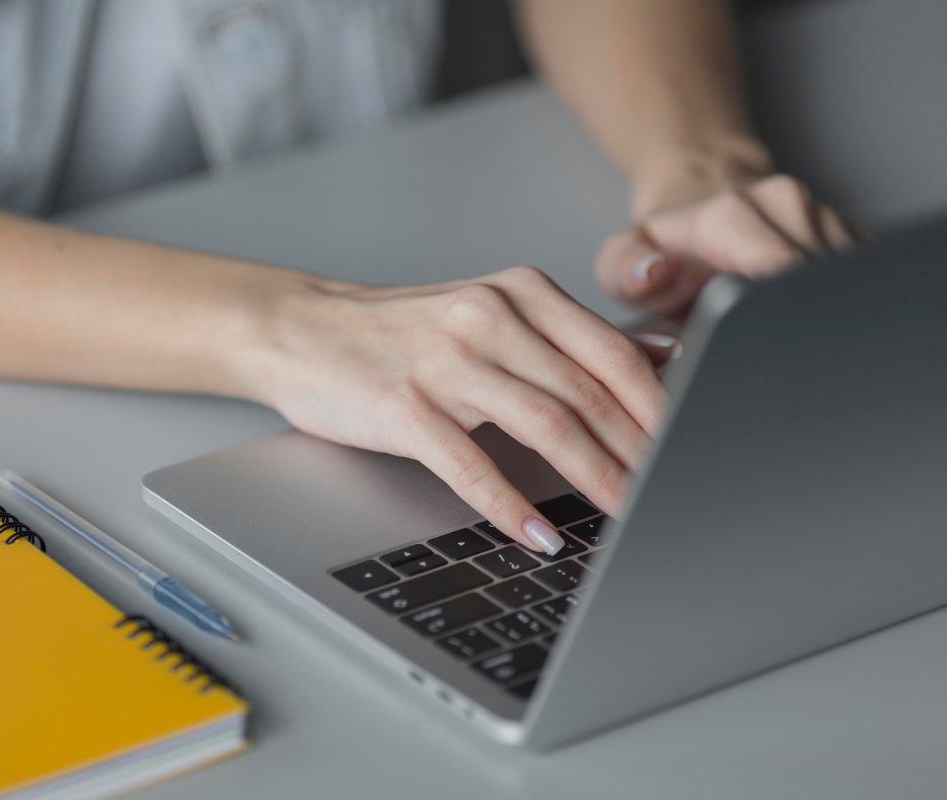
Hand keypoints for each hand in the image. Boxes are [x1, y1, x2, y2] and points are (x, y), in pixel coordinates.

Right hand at [240, 266, 666, 552]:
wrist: (302, 329)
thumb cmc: (401, 331)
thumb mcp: (492, 312)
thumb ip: (570, 335)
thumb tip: (660, 357)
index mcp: (520, 292)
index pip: (613, 354)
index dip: (661, 408)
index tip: (693, 448)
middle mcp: (489, 318)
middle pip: (588, 393)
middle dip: (640, 453)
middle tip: (673, 495)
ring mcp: (445, 361)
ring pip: (544, 425)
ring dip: (593, 479)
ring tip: (626, 519)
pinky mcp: (404, 405)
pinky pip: (470, 463)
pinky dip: (508, 503)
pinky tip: (534, 532)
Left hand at [595, 173, 856, 315]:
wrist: (696, 205)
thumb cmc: (660, 249)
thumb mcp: (621, 262)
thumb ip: (625, 269)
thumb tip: (654, 272)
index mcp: (733, 213)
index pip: (780, 263)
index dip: (776, 307)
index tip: (764, 339)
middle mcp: (786, 205)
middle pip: (816, 278)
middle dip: (795, 319)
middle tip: (766, 346)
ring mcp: (823, 216)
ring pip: (844, 280)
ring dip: (815, 311)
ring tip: (778, 326)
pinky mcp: (848, 235)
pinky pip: (856, 277)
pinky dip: (835, 303)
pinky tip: (802, 314)